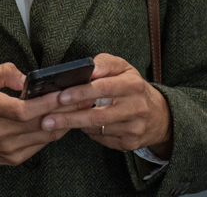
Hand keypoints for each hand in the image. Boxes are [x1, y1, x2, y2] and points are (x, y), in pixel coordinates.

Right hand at [0, 63, 71, 177]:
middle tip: (85, 97)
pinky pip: (39, 145)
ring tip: (80, 108)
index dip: (48, 102)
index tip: (65, 92)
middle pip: (41, 122)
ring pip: (45, 135)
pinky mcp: (12, 159)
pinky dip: (53, 133)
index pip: (25, 109)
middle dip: (65, 109)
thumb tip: (26, 78)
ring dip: (64, 122)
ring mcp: (8, 148)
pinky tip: (62, 122)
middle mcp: (1, 132)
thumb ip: (2, 73)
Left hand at [40, 54, 171, 156]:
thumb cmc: (132, 87)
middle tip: (47, 118)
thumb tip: (90, 67)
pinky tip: (77, 126)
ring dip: (74, 126)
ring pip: (98, 129)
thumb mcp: (124, 68)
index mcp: (134, 85)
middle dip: (70, 117)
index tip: (61, 95)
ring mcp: (134, 128)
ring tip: (53, 123)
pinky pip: (102, 138)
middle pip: (99, 115)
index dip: (82, 92)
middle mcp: (137, 108)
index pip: (105, 88)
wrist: (159, 115)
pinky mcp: (130, 143)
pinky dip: (87, 132)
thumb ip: (105, 63)